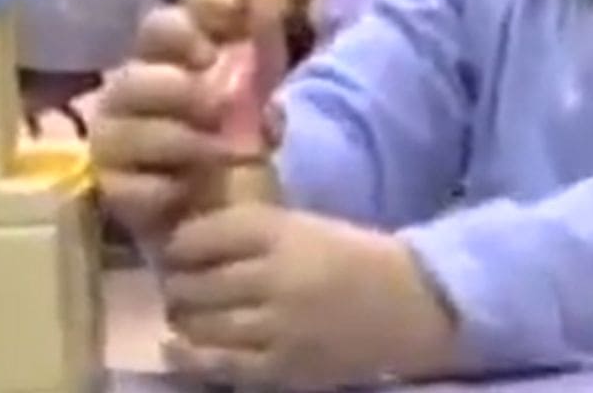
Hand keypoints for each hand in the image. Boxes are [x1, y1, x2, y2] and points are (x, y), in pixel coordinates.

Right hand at [92, 8, 237, 242]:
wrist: (240, 194)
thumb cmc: (241, 123)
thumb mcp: (261, 75)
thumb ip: (260, 30)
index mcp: (163, 58)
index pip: (156, 29)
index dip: (181, 33)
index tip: (211, 54)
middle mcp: (129, 97)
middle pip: (129, 81)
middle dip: (176, 91)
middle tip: (221, 107)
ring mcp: (116, 146)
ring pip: (122, 135)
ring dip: (179, 140)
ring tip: (223, 151)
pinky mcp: (118, 195)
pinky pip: (129, 189)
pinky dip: (166, 188)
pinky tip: (193, 188)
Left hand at [161, 204, 457, 389]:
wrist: (414, 303)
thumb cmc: (356, 258)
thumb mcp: (308, 226)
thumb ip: (254, 232)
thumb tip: (188, 242)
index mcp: (285, 232)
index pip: (204, 236)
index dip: (180, 245)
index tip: (177, 250)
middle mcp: (276, 276)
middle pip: (194, 283)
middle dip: (178, 285)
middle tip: (178, 286)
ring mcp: (279, 325)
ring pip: (200, 324)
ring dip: (185, 319)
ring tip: (188, 314)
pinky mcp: (283, 366)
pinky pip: (217, 364)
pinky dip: (189, 355)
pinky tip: (180, 347)